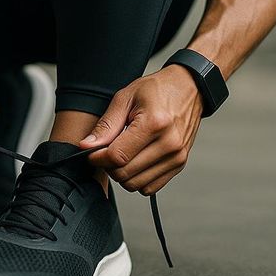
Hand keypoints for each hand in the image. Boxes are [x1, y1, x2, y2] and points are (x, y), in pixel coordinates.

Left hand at [81, 65, 202, 194]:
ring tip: (121, 154)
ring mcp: (176, 156)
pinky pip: (150, 187)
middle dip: (108, 166)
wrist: (188, 88)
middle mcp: (169, 143)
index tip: (92, 152)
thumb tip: (87, 146)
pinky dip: (137, 179)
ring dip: (122, 174)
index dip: (98, 157)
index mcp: (154, 124)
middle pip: (125, 173)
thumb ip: (106, 125)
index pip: (117, 156)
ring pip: (136, 184)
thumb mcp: (126, 98)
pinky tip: (135, 161)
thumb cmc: (157, 89)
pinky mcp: (179, 164)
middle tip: (105, 151)